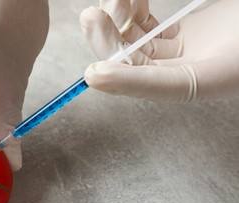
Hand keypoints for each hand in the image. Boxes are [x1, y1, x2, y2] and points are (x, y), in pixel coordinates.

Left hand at [80, 0, 238, 101]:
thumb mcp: (214, 64)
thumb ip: (176, 66)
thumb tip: (117, 70)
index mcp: (198, 83)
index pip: (153, 85)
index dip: (123, 81)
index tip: (93, 73)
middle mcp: (182, 72)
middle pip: (133, 61)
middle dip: (108, 39)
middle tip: (91, 15)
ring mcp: (177, 53)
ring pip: (133, 42)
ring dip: (117, 19)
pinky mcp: (177, 35)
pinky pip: (144, 28)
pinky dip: (132, 13)